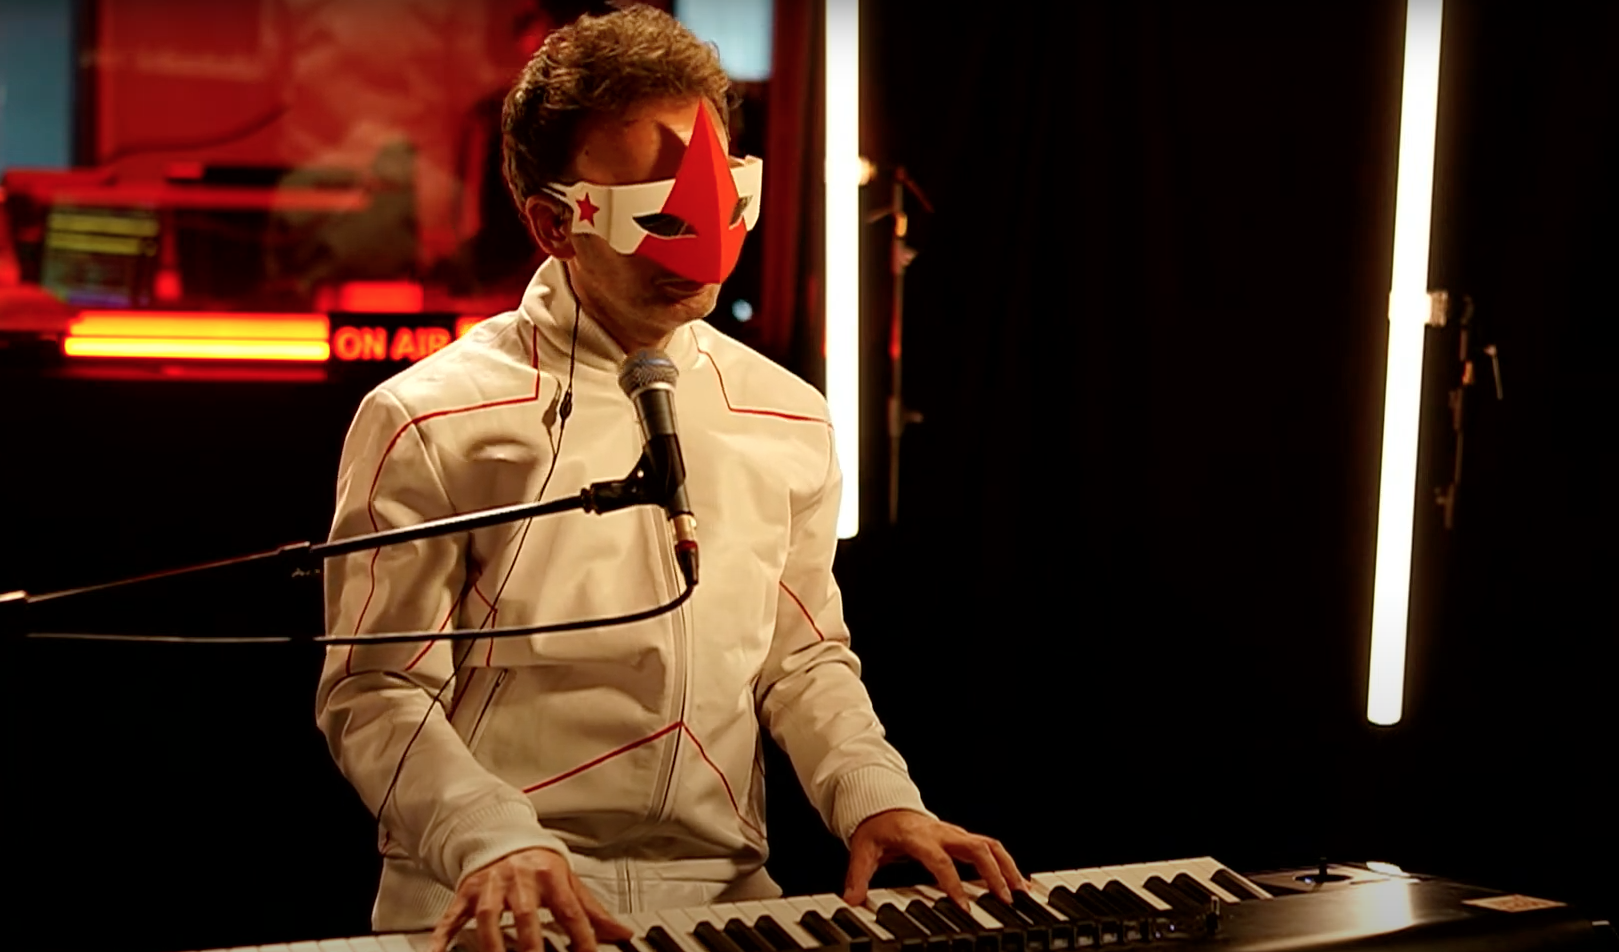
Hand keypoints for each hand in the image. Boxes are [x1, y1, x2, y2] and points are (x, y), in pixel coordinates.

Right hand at [429, 847, 633, 951]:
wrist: (502, 834)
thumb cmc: (538, 864)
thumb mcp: (568, 881)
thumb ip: (592, 910)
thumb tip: (622, 932)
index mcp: (550, 876)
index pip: (569, 909)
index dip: (581, 934)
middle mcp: (519, 879)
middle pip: (526, 914)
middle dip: (531, 943)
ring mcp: (491, 885)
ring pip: (489, 917)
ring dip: (492, 945)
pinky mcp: (467, 891)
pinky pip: (453, 914)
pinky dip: (443, 935)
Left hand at [843, 809, 1024, 908]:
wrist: (883, 805)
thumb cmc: (878, 827)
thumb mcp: (863, 850)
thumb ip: (858, 877)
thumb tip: (851, 901)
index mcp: (918, 837)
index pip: (940, 861)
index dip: (953, 884)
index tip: (964, 906)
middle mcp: (941, 833)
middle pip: (977, 848)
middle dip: (994, 874)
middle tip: (1005, 900)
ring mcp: (954, 833)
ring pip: (990, 845)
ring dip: (1008, 867)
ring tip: (1022, 892)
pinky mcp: (962, 837)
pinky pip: (990, 847)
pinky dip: (1006, 863)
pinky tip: (1018, 881)